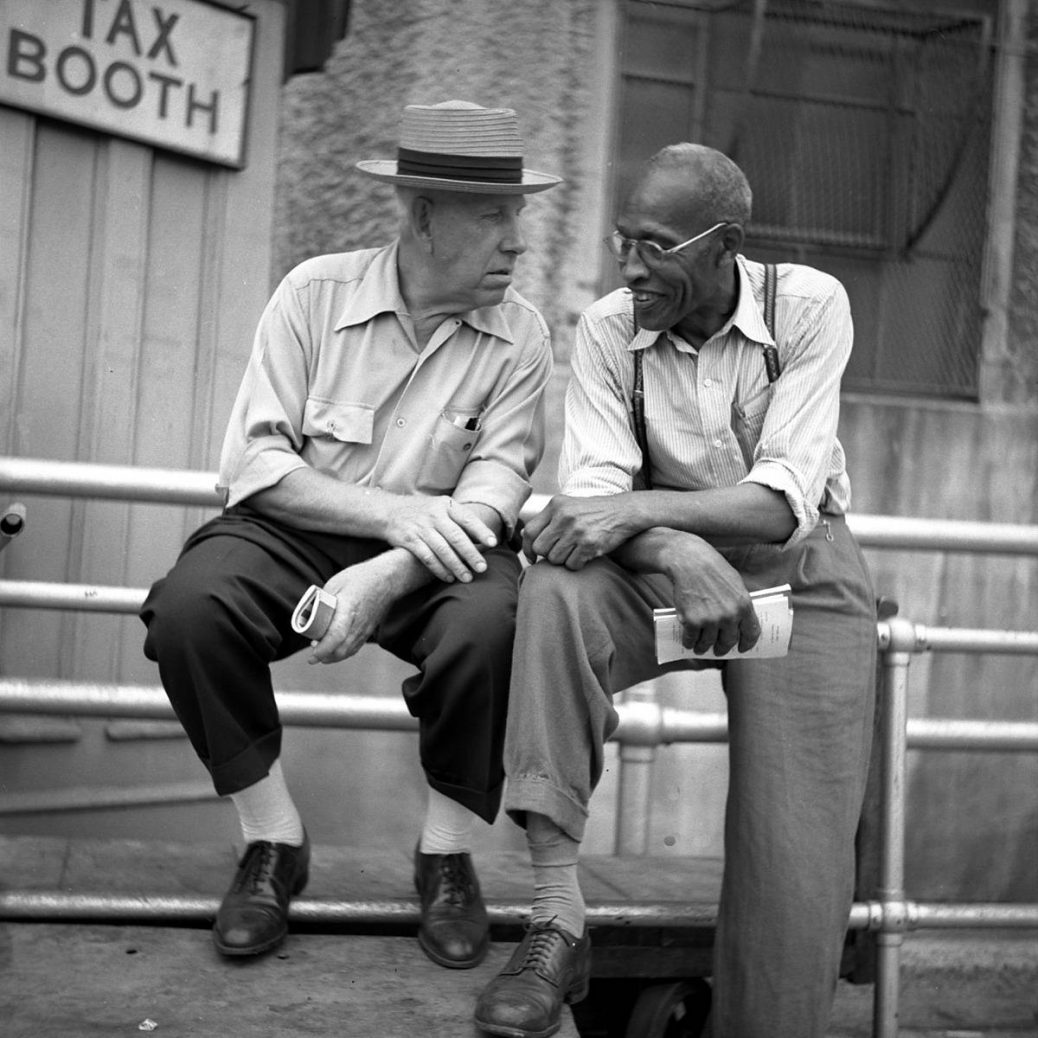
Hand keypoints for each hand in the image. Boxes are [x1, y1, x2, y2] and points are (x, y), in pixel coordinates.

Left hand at [307, 560, 395, 664]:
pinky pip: (355, 647)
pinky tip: (335, 650)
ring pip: (348, 651)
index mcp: (348, 609)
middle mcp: (358, 623)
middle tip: (312, 655)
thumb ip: (323, 601)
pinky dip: (343, 653)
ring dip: (333, 657)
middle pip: (342, 649)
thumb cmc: (361, 578)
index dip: (323, 649)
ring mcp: (366, 629)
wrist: (387, 579)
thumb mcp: (335, 584)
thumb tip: (310, 614)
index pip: (336, 635)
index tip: (312, 655)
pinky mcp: (369, 630)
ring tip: (321, 652)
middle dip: (325, 657)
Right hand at [383, 495, 496, 581]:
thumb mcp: (442, 508)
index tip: (493, 543)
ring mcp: (421, 528)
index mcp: (446, 506)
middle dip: (470, 554)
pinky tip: (448, 577)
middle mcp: (434, 515)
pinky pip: (427, 557)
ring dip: (456, 565)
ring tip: (467, 578)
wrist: (389, 511)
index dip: (481, 531)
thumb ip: (462, 521)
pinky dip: (438, 568)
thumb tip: (484, 539)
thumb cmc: (424, 512)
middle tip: (482, 568)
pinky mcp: (409, 540)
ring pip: (442, 549)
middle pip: (456, 537)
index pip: (467, 518)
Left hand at [523, 494, 635, 568]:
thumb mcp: (569, 505)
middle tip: (560, 552)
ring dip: (563, 560)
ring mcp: (577, 531)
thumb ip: (549, 518)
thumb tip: (526, 535)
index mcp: (556, 505)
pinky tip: (585, 555)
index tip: (532, 557)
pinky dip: (576, 564)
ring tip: (575, 550)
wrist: (624, 512)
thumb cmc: (594, 511)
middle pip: (541, 548)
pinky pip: (571, 564)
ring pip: (555, 559)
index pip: (530, 531)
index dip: (528, 548)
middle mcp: (564, 517)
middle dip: (548, 555)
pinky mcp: (589, 544)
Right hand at [666, 538, 760, 656]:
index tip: (742, 648)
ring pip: (708, 643)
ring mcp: (710, 620)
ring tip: (700, 648)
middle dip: (723, 648)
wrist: (690, 561)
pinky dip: (689, 642)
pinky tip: (689, 642)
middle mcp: (729, 616)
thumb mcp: (736, 584)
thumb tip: (739, 622)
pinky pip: (691, 638)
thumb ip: (739, 604)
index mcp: (744, 605)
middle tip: (719, 650)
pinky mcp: (692, 621)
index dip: (747, 644)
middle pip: (728, 641)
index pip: (751, 633)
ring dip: (704, 648)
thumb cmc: (713, 569)